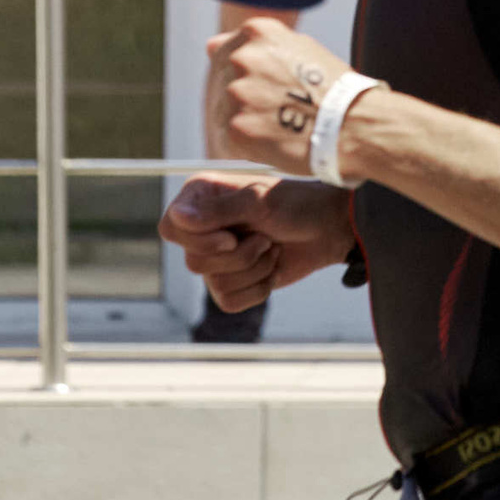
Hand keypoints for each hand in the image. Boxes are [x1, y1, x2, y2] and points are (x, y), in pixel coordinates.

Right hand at [157, 173, 353, 313]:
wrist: (329, 229)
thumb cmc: (297, 205)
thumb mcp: (260, 201)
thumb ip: (219, 210)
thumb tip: (177, 217)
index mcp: (201, 198)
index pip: (170, 228)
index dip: (197, 240)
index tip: (231, 238)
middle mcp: (202, 229)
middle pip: (194, 262)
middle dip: (239, 256)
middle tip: (265, 238)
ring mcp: (216, 257)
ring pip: (214, 283)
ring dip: (255, 269)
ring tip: (273, 247)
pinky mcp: (231, 282)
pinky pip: (229, 301)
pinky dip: (259, 288)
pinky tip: (273, 268)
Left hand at [204, 17, 361, 173]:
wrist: (357, 125)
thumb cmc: (336, 88)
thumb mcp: (302, 49)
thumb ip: (258, 45)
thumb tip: (210, 45)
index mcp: (259, 33)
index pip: (225, 49)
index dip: (245, 72)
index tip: (263, 85)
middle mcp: (243, 58)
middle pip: (221, 80)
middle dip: (244, 95)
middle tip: (276, 109)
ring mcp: (237, 94)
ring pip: (223, 111)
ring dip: (245, 119)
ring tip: (280, 127)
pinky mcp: (236, 128)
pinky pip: (229, 139)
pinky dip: (247, 144)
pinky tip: (273, 142)